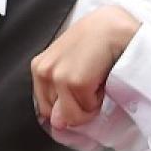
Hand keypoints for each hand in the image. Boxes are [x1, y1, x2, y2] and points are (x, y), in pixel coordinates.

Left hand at [32, 6, 141, 129]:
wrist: (111, 26)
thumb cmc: (93, 44)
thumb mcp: (71, 66)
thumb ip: (60, 94)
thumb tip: (57, 124)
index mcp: (39, 68)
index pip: (45, 109)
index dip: (66, 109)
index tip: (80, 96)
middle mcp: (43, 71)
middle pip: (56, 116)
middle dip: (77, 107)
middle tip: (89, 85)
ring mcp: (57, 76)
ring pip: (72, 117)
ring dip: (89, 105)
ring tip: (95, 81)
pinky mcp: (73, 81)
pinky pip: (88, 109)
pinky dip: (99, 99)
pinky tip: (101, 77)